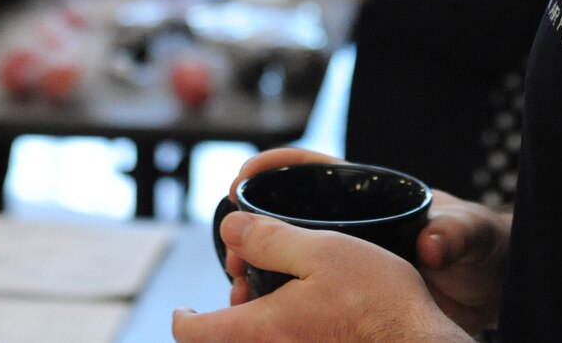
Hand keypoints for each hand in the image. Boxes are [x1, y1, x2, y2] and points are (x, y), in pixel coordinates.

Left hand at [176, 213, 465, 342]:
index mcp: (260, 331)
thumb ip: (269, 239)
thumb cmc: (379, 305)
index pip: (190, 334)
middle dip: (224, 313)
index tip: (188, 306)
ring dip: (252, 326)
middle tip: (247, 281)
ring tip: (278, 296)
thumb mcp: (322, 252)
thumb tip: (230, 229)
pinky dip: (278, 338)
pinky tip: (305, 318)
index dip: (183, 315)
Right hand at [212, 149, 503, 334]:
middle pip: (288, 219)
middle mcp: (354, 227)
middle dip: (250, 230)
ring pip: (291, 263)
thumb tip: (432, 246)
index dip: (275, 167)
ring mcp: (350, 263)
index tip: (243, 176)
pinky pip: (307, 299)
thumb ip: (454, 235)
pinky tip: (264, 320)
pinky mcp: (350, 297)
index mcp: (373, 196)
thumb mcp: (471, 236)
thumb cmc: (484, 249)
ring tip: (239, 291)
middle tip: (231, 251)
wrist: (494, 289)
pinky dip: (281, 308)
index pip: (314, 170)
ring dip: (259, 273)